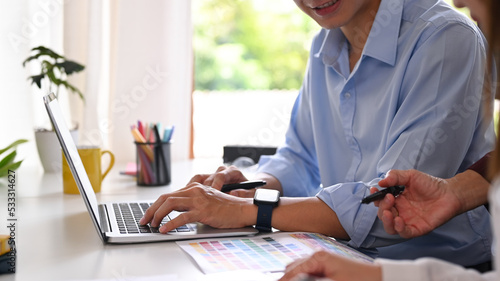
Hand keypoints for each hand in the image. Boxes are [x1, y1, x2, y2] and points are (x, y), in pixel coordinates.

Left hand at [139, 182, 254, 232]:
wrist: (243, 208)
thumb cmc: (227, 207)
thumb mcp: (207, 200)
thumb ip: (193, 202)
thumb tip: (176, 211)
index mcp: (195, 187)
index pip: (169, 194)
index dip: (156, 204)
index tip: (149, 214)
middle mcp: (195, 190)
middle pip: (165, 197)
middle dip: (152, 209)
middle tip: (145, 220)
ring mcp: (199, 200)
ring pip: (170, 204)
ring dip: (157, 215)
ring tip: (152, 225)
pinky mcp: (203, 211)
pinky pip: (181, 217)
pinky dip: (169, 223)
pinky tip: (164, 229)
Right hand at [188, 165, 248, 191]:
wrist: (251, 190)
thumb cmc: (252, 191)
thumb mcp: (253, 193)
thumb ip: (245, 193)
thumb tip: (233, 193)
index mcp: (233, 172)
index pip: (221, 176)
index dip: (216, 185)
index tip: (213, 194)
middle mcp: (222, 172)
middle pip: (209, 177)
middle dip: (203, 189)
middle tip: (198, 199)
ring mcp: (214, 176)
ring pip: (200, 178)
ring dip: (193, 188)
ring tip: (188, 197)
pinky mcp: (209, 182)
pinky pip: (197, 183)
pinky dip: (191, 189)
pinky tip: (187, 197)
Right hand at [279, 250, 380, 280]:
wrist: (379, 279)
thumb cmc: (360, 280)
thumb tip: (293, 279)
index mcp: (317, 258)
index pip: (292, 272)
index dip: (284, 280)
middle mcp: (318, 257)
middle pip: (293, 269)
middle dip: (288, 278)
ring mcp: (322, 261)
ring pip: (299, 270)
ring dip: (296, 278)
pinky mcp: (327, 267)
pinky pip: (309, 272)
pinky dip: (305, 278)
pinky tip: (305, 280)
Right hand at [374, 169, 460, 237]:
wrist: (450, 193)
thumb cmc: (430, 184)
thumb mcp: (410, 176)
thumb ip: (395, 176)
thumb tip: (381, 181)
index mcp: (396, 199)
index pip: (380, 202)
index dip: (375, 198)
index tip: (374, 191)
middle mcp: (400, 211)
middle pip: (383, 214)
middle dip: (382, 207)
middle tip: (389, 198)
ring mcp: (408, 221)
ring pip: (390, 227)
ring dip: (386, 221)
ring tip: (389, 213)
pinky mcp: (417, 229)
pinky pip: (404, 233)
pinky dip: (399, 228)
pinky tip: (399, 220)